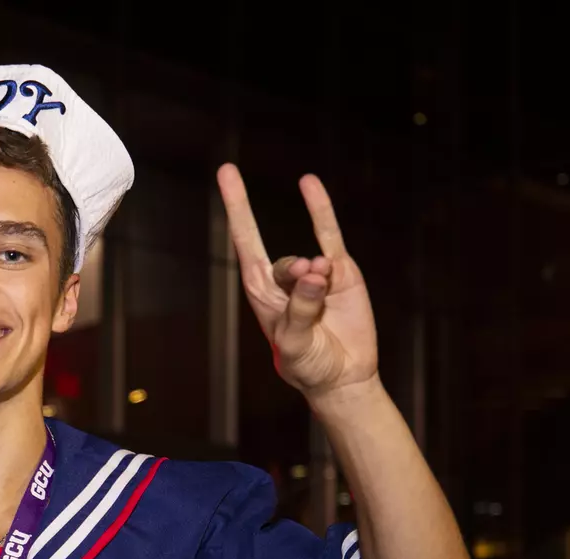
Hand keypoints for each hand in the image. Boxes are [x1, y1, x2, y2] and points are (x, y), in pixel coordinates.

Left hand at [216, 166, 377, 398]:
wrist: (343, 376)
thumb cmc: (308, 365)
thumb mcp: (294, 345)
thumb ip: (300, 311)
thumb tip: (314, 272)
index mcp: (262, 294)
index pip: (245, 242)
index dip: (237, 208)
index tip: (226, 171)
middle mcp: (284, 280)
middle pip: (284, 263)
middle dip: (296, 276)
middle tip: (309, 287)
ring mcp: (314, 274)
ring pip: (311, 261)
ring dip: (316, 276)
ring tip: (324, 291)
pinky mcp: (341, 273)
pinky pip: (329, 235)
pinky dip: (319, 210)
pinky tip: (307, 183)